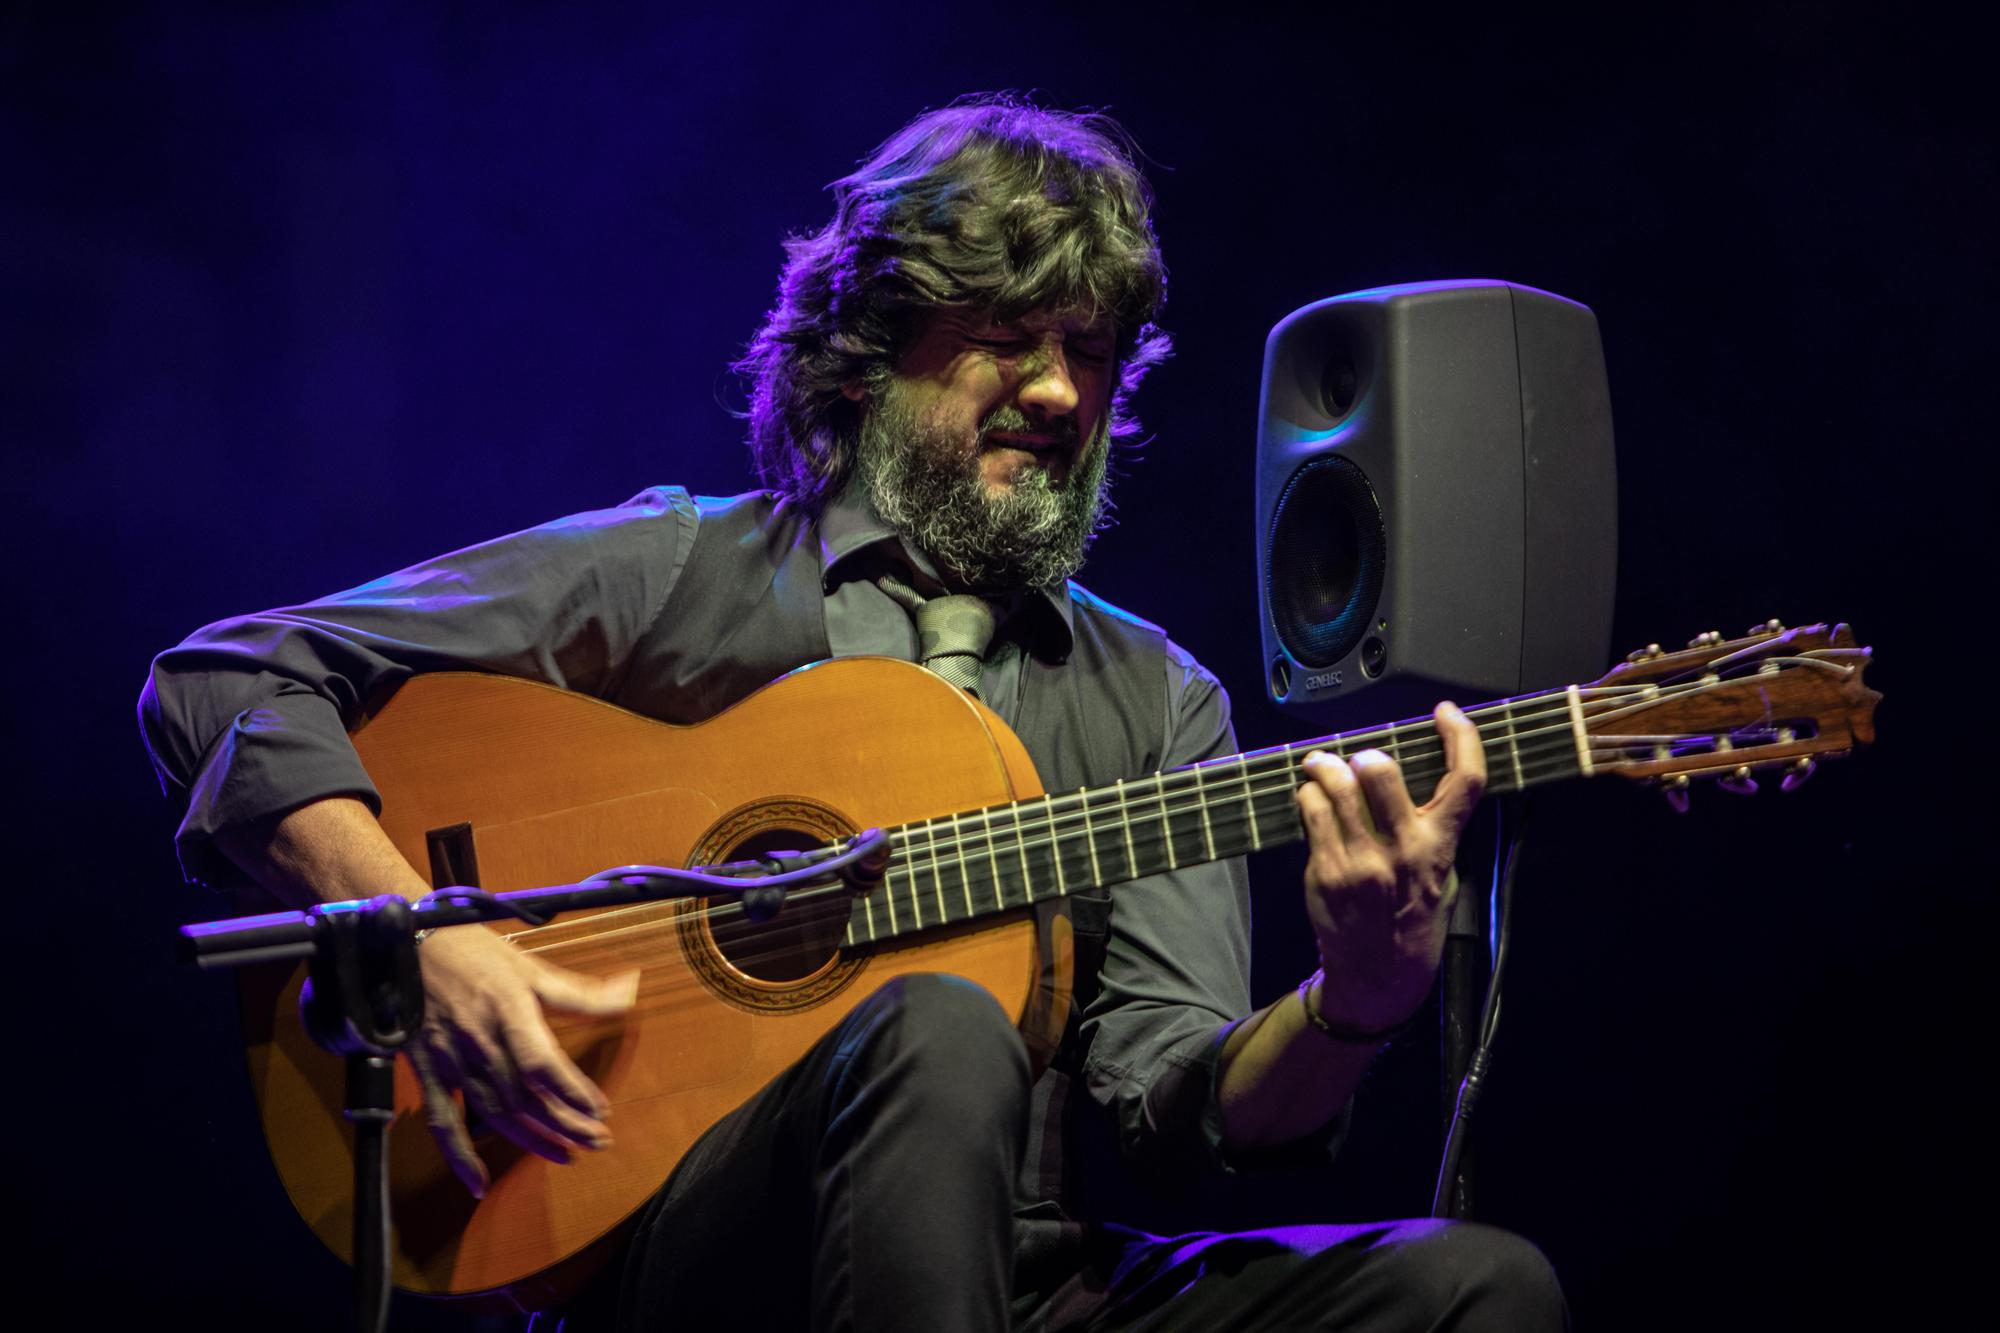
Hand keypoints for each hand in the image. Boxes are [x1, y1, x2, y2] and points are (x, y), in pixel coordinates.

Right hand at [406, 925, 638, 1197]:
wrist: (406, 947)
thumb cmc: (474, 952)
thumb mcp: (530, 966)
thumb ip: (578, 992)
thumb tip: (631, 990)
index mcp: (508, 1010)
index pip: (542, 1063)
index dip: (572, 1091)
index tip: (601, 1110)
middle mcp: (481, 1042)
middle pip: (526, 1096)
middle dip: (565, 1124)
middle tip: (598, 1141)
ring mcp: (452, 1061)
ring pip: (495, 1113)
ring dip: (532, 1140)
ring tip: (567, 1156)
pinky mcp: (429, 1073)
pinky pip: (442, 1121)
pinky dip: (458, 1155)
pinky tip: (478, 1183)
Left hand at [1295, 701, 1485, 1031]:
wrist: (1381, 976)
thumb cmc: (1411, 916)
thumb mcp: (1442, 873)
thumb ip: (1432, 826)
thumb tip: (1411, 772)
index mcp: (1440, 846)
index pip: (1464, 780)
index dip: (1460, 737)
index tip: (1446, 713)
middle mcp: (1403, 851)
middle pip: (1381, 772)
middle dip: (1365, 756)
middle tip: (1358, 760)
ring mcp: (1361, 862)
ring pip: (1337, 786)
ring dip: (1325, 766)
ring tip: (1321, 767)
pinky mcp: (1326, 872)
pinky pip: (1311, 811)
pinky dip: (1308, 796)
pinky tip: (1311, 799)